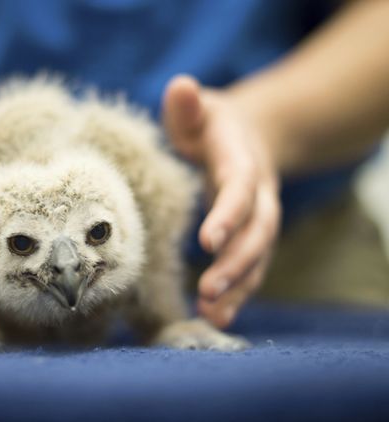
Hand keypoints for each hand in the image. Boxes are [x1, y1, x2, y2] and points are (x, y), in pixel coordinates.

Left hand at [163, 75, 280, 327]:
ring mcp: (258, 219)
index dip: (228, 215)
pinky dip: (237, 293)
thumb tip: (180, 86)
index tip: (208, 242)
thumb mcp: (200, 109)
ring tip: (212, 316)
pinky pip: (251, 268)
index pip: (240, 191)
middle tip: (208, 292)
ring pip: (258, 257)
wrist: (250, 136)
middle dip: (236, 264)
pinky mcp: (251, 236)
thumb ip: (187, 105)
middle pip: (257, 233)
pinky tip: (216, 316)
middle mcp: (259, 195)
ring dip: (238, 288)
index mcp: (242, 163)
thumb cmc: (213, 124)